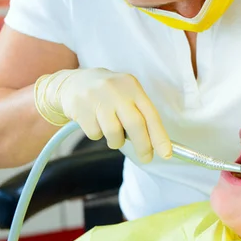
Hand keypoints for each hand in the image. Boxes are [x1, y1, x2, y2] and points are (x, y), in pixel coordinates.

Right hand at [34, 68, 170, 161]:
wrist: (74, 83)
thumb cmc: (109, 94)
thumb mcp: (127, 95)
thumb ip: (140, 114)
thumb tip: (156, 144)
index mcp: (132, 86)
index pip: (151, 114)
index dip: (159, 136)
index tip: (166, 154)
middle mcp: (116, 90)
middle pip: (135, 124)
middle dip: (143, 146)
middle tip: (146, 158)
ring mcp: (97, 98)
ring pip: (114, 133)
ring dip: (116, 141)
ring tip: (114, 135)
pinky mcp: (80, 108)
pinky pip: (95, 134)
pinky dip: (98, 135)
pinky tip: (95, 123)